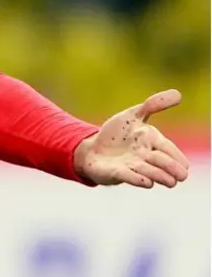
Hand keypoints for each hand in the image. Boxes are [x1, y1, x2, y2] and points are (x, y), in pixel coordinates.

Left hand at [74, 89, 189, 187]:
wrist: (93, 149)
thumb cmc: (117, 134)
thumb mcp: (132, 115)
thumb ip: (152, 105)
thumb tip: (178, 94)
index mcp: (152, 142)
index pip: (170, 150)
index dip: (177, 157)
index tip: (184, 165)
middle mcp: (145, 157)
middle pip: (164, 163)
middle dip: (171, 167)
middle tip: (180, 175)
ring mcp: (132, 166)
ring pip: (151, 173)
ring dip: (159, 175)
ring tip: (169, 181)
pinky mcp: (117, 173)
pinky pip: (130, 177)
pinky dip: (139, 179)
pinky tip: (147, 182)